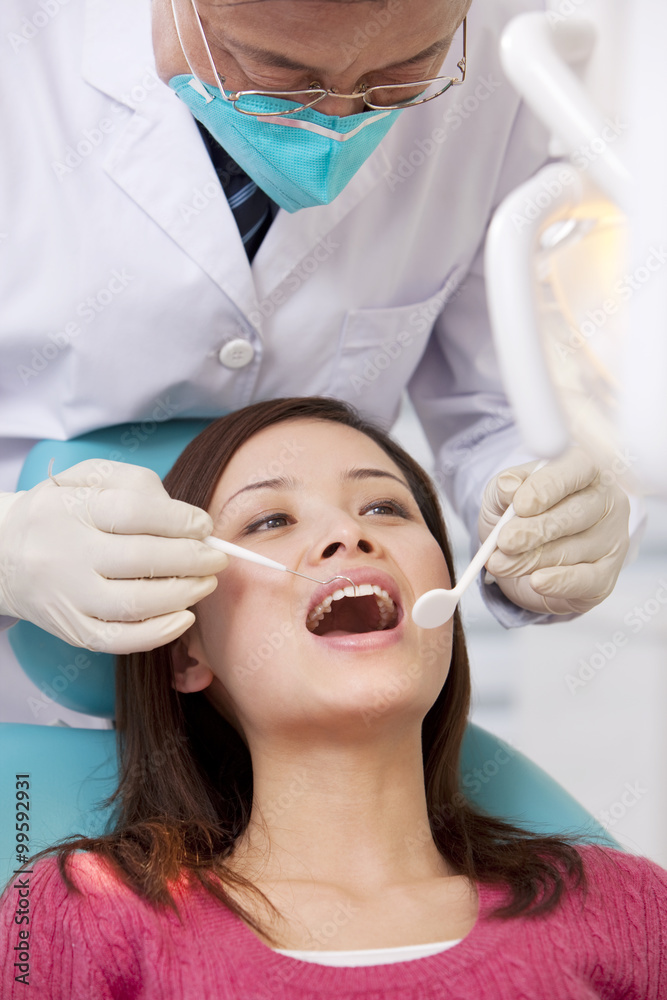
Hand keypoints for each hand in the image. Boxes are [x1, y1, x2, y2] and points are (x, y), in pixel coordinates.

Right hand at [0, 460, 227, 652]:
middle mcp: (66, 555)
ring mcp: (68, 597)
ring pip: (134, 603)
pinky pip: (119, 640)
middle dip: (191, 559)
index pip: (132, 512)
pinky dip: (158, 633)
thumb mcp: (89, 479)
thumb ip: (138, 485)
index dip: (178, 520)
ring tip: (206, 582)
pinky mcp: (73, 630)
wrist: (3, 553)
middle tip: (217, 557)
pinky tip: (184, 617)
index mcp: (70, 509)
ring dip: (183, 594)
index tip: (204, 525)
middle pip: (140, 559)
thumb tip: (188, 518)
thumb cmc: (63, 510)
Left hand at [478, 448, 629, 614]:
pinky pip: (586, 580)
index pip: (575, 469)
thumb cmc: (518, 514)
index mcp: (583, 468)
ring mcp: (611, 538)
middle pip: (574, 514)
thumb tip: (508, 486)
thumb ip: (503, 487)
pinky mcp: (607, 574)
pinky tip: (537, 581)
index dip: (546, 488)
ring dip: (530, 559)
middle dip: (534, 531)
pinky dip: (559, 582)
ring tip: (499, 564)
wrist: (523, 553)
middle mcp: (606, 500)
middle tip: (504, 542)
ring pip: (571, 550)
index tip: (519, 505)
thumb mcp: (502, 494)